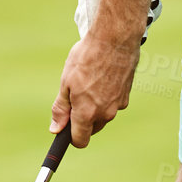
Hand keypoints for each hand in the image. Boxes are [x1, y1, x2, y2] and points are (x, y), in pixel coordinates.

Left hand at [50, 30, 139, 147]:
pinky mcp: (126, 95)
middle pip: (92, 129)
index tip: (66, 127)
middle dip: (82, 120)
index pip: (80, 141)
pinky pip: (113, 104)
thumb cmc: (87, 58)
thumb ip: (61, 109)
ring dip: (95, 107)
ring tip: (89, 82)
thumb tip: (56, 129)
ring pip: (103, 116)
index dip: (71, 137)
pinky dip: (106, 97)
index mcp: (87, 113)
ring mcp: (118, 105)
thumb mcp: (66, 82)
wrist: (114, 39)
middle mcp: (105, 113)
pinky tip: (102, 78)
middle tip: (75, 97)